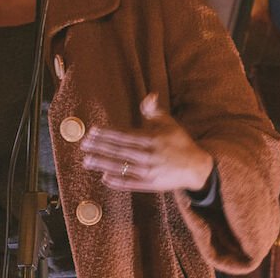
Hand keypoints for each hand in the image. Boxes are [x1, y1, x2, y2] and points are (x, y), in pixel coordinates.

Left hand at [80, 94, 213, 193]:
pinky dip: (118, 182)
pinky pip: (131, 183)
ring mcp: (149, 172)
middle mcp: (148, 156)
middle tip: (83, 145)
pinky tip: (104, 178)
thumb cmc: (180, 142)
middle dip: (100, 147)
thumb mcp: (169, 123)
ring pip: (122, 167)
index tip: (92, 131)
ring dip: (103, 164)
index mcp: (151, 139)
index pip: (124, 135)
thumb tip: (149, 95)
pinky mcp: (151, 185)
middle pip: (119, 151)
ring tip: (87, 161)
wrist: (196, 168)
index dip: (107, 133)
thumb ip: (154, 110)